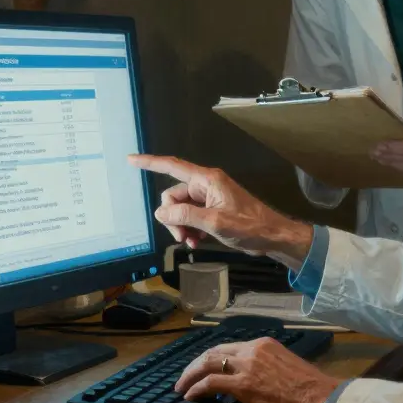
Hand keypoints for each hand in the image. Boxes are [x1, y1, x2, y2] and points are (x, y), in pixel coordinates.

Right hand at [128, 155, 314, 268]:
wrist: (272, 236)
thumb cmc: (250, 226)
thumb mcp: (215, 222)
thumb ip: (186, 216)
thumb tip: (162, 212)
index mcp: (207, 180)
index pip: (172, 166)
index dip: (150, 162)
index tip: (131, 160)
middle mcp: (206, 185)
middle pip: (173, 196)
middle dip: (172, 217)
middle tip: (182, 236)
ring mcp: (209, 198)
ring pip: (180, 209)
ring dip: (181, 226)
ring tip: (192, 242)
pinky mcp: (213, 210)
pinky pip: (191, 217)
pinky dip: (190, 229)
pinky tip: (197, 242)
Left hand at [175, 338, 342, 402]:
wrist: (319, 397)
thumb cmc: (308, 387)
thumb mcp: (284, 364)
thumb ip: (265, 365)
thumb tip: (253, 376)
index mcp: (263, 344)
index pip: (229, 348)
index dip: (212, 358)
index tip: (203, 368)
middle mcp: (252, 349)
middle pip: (214, 352)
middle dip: (195, 364)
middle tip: (184, 376)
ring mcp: (246, 366)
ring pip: (208, 363)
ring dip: (190, 374)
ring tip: (181, 386)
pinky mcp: (243, 385)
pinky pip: (211, 383)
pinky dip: (197, 388)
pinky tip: (191, 395)